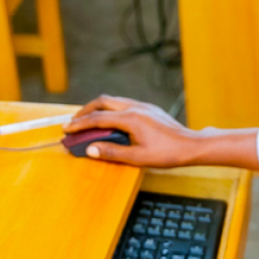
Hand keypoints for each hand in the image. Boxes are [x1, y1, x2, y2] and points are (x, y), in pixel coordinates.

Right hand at [64, 95, 200, 167]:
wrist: (191, 145)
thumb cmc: (168, 153)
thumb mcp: (138, 158)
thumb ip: (112, 153)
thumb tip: (90, 149)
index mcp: (131, 119)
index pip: (98, 119)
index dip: (79, 124)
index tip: (66, 129)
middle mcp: (135, 108)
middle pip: (102, 102)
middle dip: (85, 111)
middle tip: (74, 122)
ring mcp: (143, 106)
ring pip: (113, 100)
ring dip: (97, 109)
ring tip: (87, 120)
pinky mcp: (148, 109)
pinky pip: (123, 103)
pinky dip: (109, 109)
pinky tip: (109, 121)